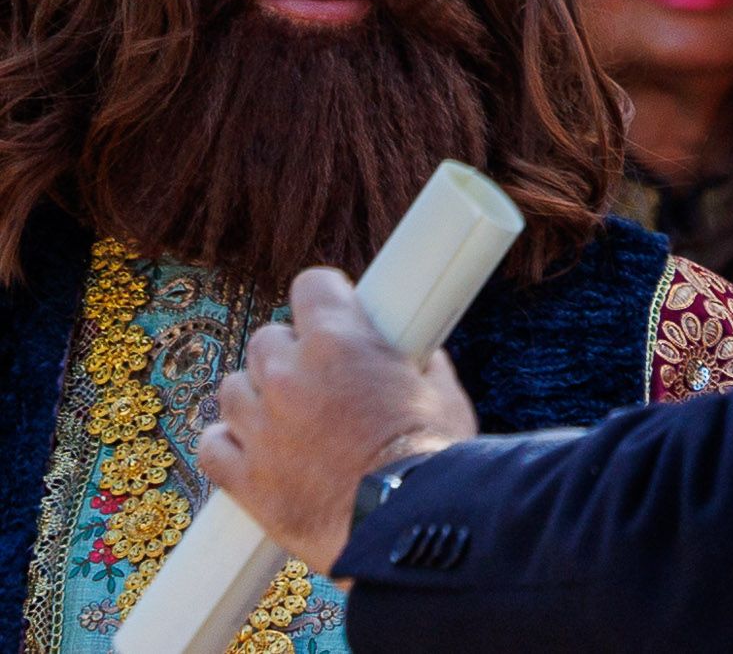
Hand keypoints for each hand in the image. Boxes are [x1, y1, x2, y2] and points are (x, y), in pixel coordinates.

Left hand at [202, 268, 477, 573]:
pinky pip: (213, 445)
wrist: (404, 524)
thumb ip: (417, 363)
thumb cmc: (430, 458)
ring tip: (287, 418)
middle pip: (266, 340)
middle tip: (319, 379)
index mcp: (340, 342)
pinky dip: (229, 444)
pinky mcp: (243, 477)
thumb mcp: (441, 392)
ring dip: (257, 398)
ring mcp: (259, 426)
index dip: (326, 299)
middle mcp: (288, 375)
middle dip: (290, 355)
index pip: (311, 286)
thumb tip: (417, 357)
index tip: (335, 312)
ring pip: (233, 389)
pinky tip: (254, 450)